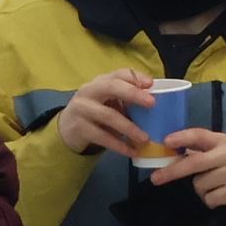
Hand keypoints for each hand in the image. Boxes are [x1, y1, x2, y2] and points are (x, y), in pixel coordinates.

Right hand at [52, 67, 170, 160]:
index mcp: (100, 82)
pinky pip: (102, 137)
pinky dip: (119, 145)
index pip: (118, 73)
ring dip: (129, 127)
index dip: (135, 77)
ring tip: (144, 138)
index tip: (151, 84)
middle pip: (111, 87)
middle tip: (152, 104)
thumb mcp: (109, 102)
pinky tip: (131, 151)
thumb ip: (127, 100)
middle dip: (133, 94)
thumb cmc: (96, 113)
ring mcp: (81, 109)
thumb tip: (158, 105)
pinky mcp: (78, 128)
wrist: (67, 129)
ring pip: (108, 115)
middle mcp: (89, 91)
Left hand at [159, 127, 225, 208]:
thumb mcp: (215, 151)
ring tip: (210, 185)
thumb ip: (195, 150)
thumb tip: (165, 153)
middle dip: (173, 171)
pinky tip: (218, 194)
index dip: (182, 138)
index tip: (166, 142)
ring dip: (199, 188)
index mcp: (221, 141)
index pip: (200, 135)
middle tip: (156, 179)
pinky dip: (208, 199)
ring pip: (200, 184)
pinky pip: (209, 198)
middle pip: (195, 162)